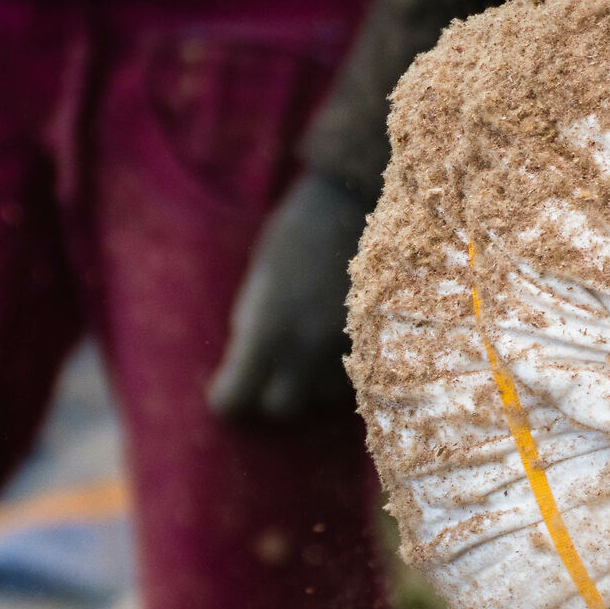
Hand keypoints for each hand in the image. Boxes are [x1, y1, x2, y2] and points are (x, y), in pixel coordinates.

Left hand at [207, 171, 372, 420]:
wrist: (364, 199)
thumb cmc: (301, 229)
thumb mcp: (262, 275)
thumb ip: (253, 323)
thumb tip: (245, 362)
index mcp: (268, 331)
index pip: (235, 399)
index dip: (228, 398)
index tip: (227, 391)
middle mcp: (308, 351)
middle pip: (282, 408)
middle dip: (272, 392)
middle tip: (270, 370)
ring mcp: (349, 350)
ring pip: (325, 395)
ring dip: (314, 379)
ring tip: (313, 343)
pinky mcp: (382, 344)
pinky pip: (358, 377)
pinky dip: (345, 366)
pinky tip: (340, 337)